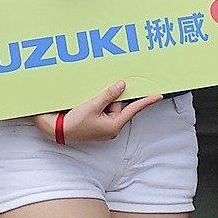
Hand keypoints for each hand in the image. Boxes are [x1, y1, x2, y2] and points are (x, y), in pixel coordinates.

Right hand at [37, 81, 160, 143]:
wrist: (58, 131)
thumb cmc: (74, 123)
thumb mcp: (93, 106)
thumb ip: (109, 95)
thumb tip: (122, 85)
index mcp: (114, 125)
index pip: (133, 109)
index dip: (146, 102)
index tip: (158, 96)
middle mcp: (112, 128)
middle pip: (119, 106)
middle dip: (110, 98)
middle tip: (98, 98)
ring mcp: (105, 127)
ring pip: (110, 107)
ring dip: (102, 101)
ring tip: (88, 104)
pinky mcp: (98, 124)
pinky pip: (103, 110)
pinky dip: (98, 105)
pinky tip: (88, 105)